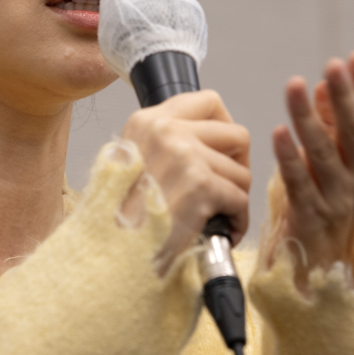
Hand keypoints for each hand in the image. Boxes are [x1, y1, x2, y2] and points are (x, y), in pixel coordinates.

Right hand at [119, 90, 251, 265]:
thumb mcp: (130, 162)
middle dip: (238, 165)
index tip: (222, 152)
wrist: (111, 254)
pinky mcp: (200, 186)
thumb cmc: (121, 218)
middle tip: (225, 188)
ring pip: (242, 172)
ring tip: (216, 216)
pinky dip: (237, 221)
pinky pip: (241, 199)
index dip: (224, 128)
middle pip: (236, 134)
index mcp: (147, 122)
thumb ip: (164, 143)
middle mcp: (166, 131)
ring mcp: (184, 156)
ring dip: (235, 199)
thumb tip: (205, 141)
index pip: (208, 101)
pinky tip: (222, 231)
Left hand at [271, 51, 353, 278]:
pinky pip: (298, 183)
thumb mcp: (331, 165)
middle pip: (352, 133)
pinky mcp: (311, 219)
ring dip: (308, 117)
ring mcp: (337, 201)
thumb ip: (329, 127)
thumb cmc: (322, 208)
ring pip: (323, 153)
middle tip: (332, 66)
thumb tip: (320, 86)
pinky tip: (278, 132)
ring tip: (295, 86)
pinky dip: (289, 157)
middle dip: (343, 97)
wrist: (318, 271)